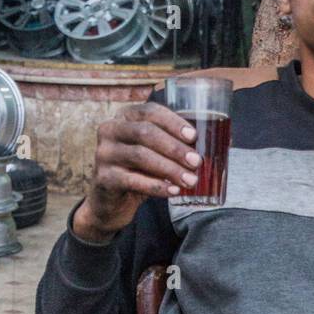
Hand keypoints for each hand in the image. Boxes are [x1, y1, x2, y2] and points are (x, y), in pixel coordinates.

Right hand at [73, 102, 201, 241]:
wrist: (110, 202)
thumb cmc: (138, 171)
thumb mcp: (152, 153)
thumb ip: (171, 145)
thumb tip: (210, 144)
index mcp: (124, 117)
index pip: (150, 111)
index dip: (173, 122)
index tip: (194, 136)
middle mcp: (110, 130)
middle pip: (145, 132)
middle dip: (175, 148)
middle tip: (196, 162)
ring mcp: (104, 154)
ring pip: (141, 156)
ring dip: (170, 168)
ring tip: (190, 180)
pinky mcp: (104, 178)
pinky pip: (134, 180)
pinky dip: (157, 186)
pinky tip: (173, 191)